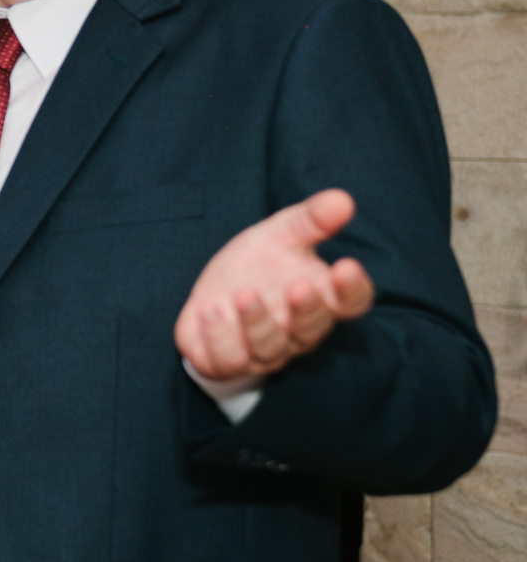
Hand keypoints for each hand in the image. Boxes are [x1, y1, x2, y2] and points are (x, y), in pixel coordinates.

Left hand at [175, 188, 374, 381]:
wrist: (214, 294)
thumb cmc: (258, 265)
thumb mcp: (281, 234)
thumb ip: (311, 220)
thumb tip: (342, 199)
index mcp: (321, 298)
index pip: (352, 302)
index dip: (352, 288)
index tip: (347, 265)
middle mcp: (297, 331)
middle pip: (312, 329)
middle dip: (306, 310)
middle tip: (298, 286)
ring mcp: (264, 351)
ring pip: (270, 348)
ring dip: (257, 322)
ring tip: (244, 293)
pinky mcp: (226, 361)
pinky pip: (227, 360)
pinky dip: (218, 337)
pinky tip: (208, 310)